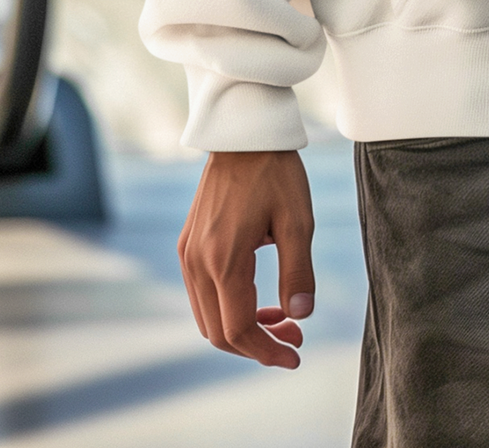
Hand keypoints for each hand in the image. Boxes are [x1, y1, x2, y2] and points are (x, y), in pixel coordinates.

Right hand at [179, 148, 314, 367]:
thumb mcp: (298, 221)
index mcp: (223, 260)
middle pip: (219, 332)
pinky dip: (228, 308)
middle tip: (295, 338)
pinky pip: (202, 295)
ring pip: (208, 317)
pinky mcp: (188, 245)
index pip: (239, 330)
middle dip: (257, 345)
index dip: (267, 352)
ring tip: (282, 320)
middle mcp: (197, 262)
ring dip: (243, 329)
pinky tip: (259, 299)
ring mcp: (188, 254)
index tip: (296, 355)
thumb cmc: (275, 172)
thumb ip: (299, 273)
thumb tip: (300, 317)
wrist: (243, 133)